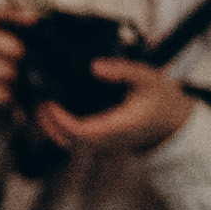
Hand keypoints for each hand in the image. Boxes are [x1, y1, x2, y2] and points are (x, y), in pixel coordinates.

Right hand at [0, 1, 32, 150]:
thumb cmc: (8, 80)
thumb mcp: (19, 61)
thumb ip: (29, 46)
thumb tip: (50, 34)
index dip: (11, 14)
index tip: (34, 20)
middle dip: (4, 44)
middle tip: (21, 54)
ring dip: (2, 70)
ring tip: (16, 77)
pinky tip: (9, 96)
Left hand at [37, 64, 197, 157]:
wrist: (172, 120)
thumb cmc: (161, 99)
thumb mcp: (148, 78)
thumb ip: (123, 71)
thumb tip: (94, 66)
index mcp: (119, 127)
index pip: (81, 133)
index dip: (60, 120)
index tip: (48, 102)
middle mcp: (108, 140)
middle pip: (67, 140)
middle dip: (48, 121)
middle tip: (38, 98)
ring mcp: (102, 144)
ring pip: (67, 142)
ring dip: (50, 125)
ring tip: (42, 101)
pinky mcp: (99, 141)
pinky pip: (73, 139)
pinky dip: (59, 126)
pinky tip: (53, 108)